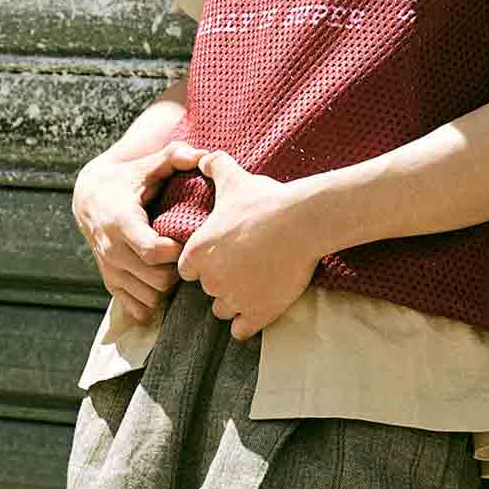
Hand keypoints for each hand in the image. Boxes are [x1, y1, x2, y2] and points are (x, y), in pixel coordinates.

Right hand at [72, 140, 190, 318]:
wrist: (88, 199)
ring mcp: (110, 269)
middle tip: (188, 254)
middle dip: (179, 270)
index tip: (187, 239)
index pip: (153, 252)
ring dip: (169, 286)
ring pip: (150, 297)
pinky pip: (138, 306)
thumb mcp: (146, 166)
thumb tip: (203, 155)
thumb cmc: (125, 180)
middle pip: (157, 279)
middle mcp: (112, 250)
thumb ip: (174, 157)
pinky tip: (162, 280)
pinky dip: (154, 300)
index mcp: (122, 222)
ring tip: (176, 265)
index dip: (177, 251)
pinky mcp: (110, 282)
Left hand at [168, 144, 323, 339]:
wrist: (301, 222)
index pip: (187, 270)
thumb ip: (213, 167)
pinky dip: (248, 323)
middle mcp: (210, 281)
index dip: (203, 264)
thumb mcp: (234, 178)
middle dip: (220, 283)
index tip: (221, 255)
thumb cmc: (264, 200)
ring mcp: (233, 300)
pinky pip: (241, 332)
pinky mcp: (257, 314)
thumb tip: (202, 157)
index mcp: (197, 253)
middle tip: (242, 267)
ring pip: (222, 312)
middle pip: (206, 291)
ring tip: (253, 285)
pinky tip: (259, 307)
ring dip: (234, 303)